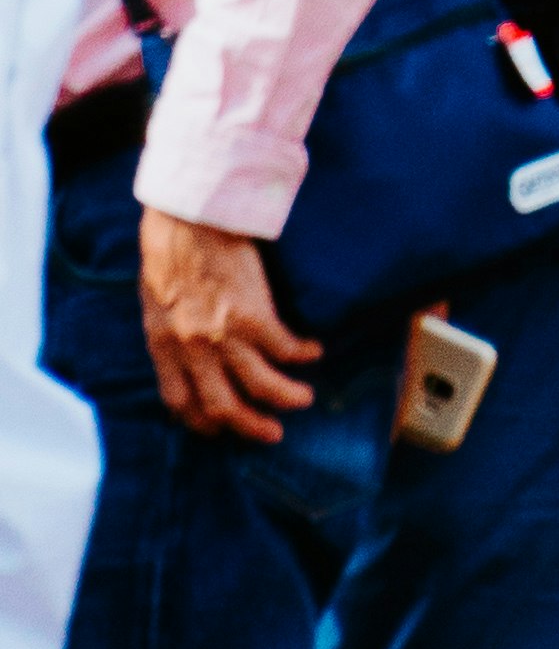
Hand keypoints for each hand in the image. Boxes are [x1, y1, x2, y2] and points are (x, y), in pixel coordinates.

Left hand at [140, 216, 314, 443]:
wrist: (188, 214)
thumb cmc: (168, 248)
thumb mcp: (156, 300)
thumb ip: (169, 330)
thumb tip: (183, 348)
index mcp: (163, 347)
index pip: (180, 401)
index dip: (200, 420)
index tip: (218, 426)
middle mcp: (192, 350)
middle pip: (222, 405)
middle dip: (249, 426)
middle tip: (271, 434)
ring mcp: (223, 334)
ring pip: (259, 384)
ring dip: (284, 397)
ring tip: (303, 400)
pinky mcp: (253, 313)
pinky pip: (282, 346)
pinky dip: (300, 354)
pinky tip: (313, 352)